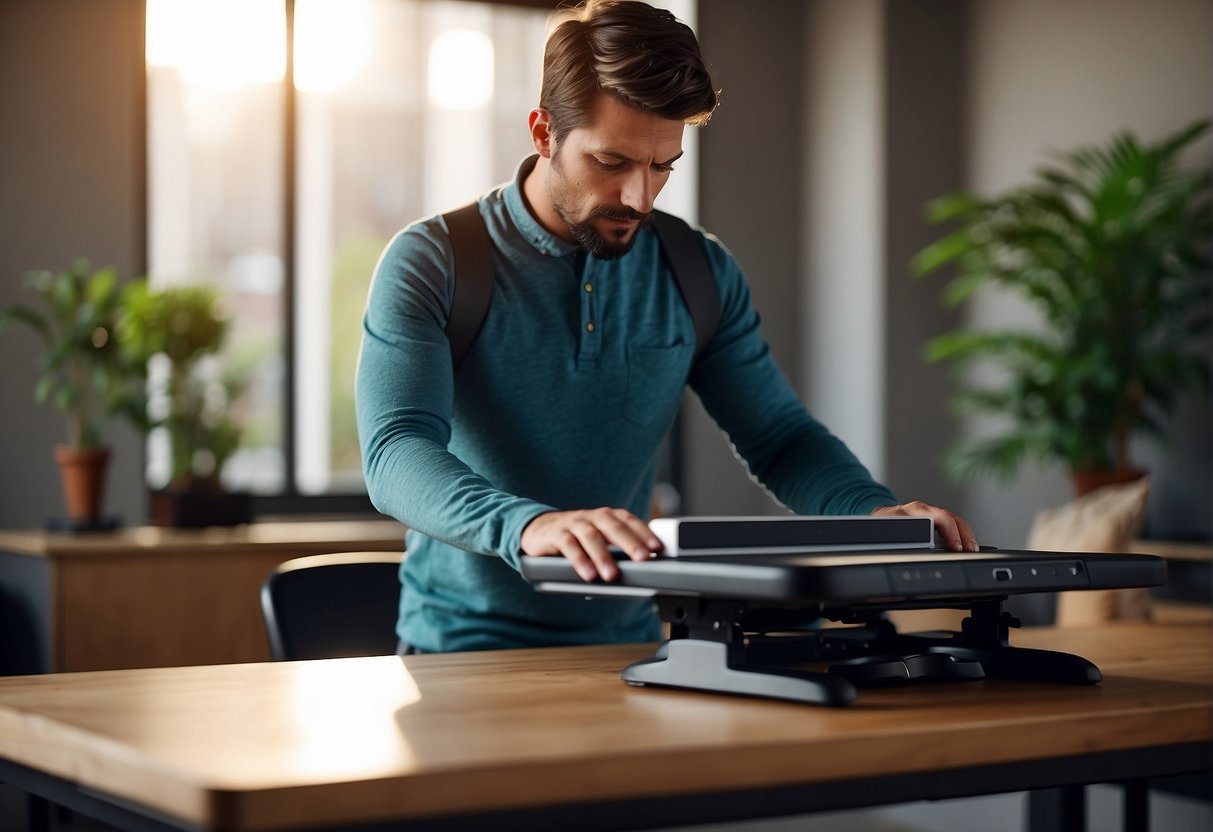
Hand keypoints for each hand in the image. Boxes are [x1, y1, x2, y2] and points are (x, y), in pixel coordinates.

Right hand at [520, 507, 660, 581]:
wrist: (539, 530)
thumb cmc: (577, 538)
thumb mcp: (600, 538)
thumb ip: (619, 548)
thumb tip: (646, 568)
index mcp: (607, 516)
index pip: (629, 521)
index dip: (644, 533)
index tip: (657, 548)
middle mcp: (592, 517)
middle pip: (613, 526)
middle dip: (630, 542)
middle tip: (642, 559)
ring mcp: (573, 523)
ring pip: (591, 536)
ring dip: (603, 556)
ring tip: (612, 575)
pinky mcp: (555, 534)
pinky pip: (568, 545)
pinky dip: (579, 560)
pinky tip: (588, 575)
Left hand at [871, 501, 978, 551]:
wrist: (876, 515)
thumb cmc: (879, 524)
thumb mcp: (882, 530)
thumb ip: (894, 536)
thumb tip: (902, 544)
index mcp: (911, 511)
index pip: (936, 517)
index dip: (949, 532)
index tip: (956, 547)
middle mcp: (922, 509)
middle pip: (949, 517)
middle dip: (963, 534)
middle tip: (970, 550)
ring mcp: (928, 512)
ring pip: (953, 519)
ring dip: (965, 534)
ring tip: (972, 549)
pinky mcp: (932, 518)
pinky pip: (950, 523)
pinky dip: (960, 533)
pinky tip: (965, 545)